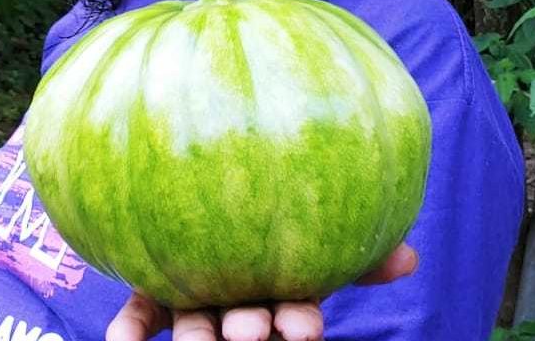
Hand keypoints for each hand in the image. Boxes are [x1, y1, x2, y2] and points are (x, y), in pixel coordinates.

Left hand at [105, 242, 417, 340]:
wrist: (205, 206)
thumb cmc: (274, 237)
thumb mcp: (318, 237)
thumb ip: (359, 252)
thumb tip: (413, 258)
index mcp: (276, 288)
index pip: (295, 312)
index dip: (299, 322)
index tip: (303, 328)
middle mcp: (237, 299)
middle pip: (245, 323)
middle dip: (250, 331)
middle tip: (249, 330)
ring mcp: (197, 298)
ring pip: (197, 325)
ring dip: (199, 336)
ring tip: (201, 338)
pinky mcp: (155, 296)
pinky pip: (140, 316)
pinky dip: (130, 330)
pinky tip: (121, 339)